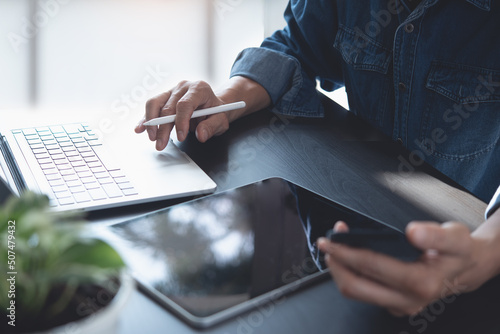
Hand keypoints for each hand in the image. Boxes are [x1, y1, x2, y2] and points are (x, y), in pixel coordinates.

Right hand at [135, 77, 270, 150]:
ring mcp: (172, 91)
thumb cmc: (217, 112)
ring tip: (152, 138)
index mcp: (199, 89)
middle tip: (161, 144)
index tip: (181, 137)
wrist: (213, 105)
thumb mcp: (221, 120)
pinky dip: (145, 118)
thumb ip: (212, 127)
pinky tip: (140, 129)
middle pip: (168, 107)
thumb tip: (201, 135)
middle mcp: (183, 87)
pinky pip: (152, 106)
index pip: (185, 104)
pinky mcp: (164, 97)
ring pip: (155, 103)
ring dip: (151, 123)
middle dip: (163, 128)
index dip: (181, 121)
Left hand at [317, 214, 499, 315]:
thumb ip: (435, 234)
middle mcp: (409, 300)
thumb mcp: (455, 236)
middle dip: (336, 263)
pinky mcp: (394, 304)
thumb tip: (413, 233)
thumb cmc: (458, 251)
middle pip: (356, 286)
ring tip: (335, 248)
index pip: (372, 266)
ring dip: (341, 269)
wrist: (465, 268)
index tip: (332, 239)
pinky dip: (352, 274)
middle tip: (326, 244)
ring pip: (357, 292)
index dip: (347, 251)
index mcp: (421, 283)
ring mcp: (400, 305)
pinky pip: (365, 292)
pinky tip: (349, 257)